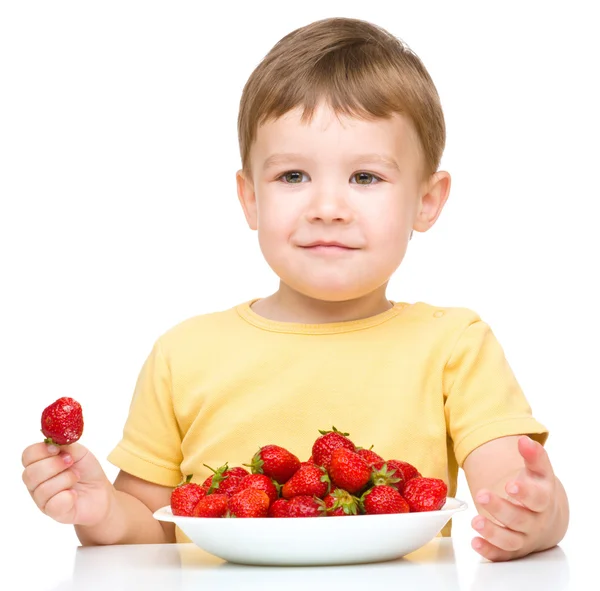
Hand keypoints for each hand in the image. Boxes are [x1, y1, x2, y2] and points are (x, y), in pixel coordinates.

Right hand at [22, 442, 113, 526]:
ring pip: (43, 489)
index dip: (40, 451)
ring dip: (66, 479)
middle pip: (30, 474)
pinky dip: (68, 496)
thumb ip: (65, 445)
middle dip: (54, 465)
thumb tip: (52, 441)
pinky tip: (74, 494)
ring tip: (76, 477)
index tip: (57, 449)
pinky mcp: (54, 513)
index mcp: (40, 464)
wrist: (100, 491)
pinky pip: (54, 504)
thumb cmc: (86, 470)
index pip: (27, 456)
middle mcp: (36, 483)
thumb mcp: (78, 452)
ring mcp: (43, 500)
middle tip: (70, 462)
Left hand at [471, 435, 556, 560]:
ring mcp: (524, 538)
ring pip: (510, 541)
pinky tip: (475, 542)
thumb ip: (533, 455)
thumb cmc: (538, 488)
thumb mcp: (538, 471)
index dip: (525, 493)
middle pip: (519, 519)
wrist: (545, 516)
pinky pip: (501, 555)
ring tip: (475, 521)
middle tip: (481, 495)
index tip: (511, 485)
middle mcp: (535, 522)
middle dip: (500, 509)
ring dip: (492, 533)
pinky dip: (489, 551)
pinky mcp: (512, 550)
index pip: (538, 499)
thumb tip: (525, 440)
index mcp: (543, 501)